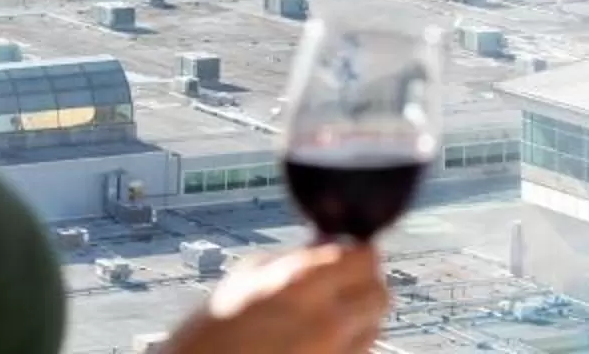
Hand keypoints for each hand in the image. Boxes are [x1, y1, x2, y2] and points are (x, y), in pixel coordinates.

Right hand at [164, 242, 388, 353]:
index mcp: (302, 284)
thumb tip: (326, 245)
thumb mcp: (245, 279)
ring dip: (357, 319)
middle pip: (379, 295)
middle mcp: (326, 321)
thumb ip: (292, 260)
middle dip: (364, 286)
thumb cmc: (208, 335)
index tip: (347, 254)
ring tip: (325, 318)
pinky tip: (316, 343)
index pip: (366, 256)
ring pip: (372, 329)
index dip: (357, 253)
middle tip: (341, 286)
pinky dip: (344, 347)